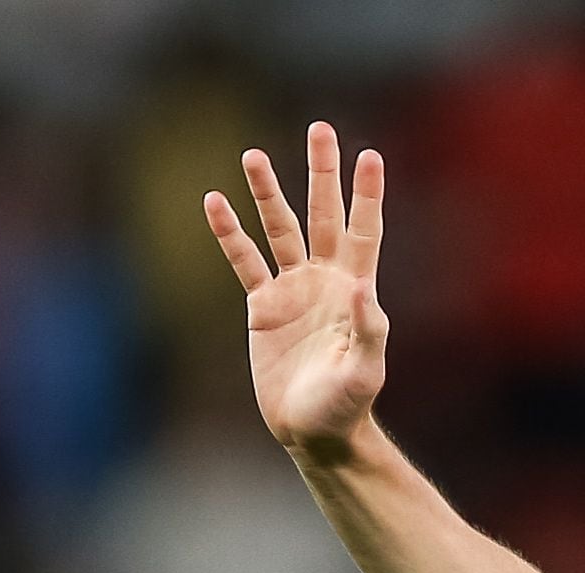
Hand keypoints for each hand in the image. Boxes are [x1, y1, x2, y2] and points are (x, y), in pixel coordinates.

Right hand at [203, 121, 387, 460]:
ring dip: (267, 193)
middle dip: (323, 174)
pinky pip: (244, 262)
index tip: (369, 155)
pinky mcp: (263, 307)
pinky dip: (229, 234)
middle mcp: (325, 281)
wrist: (314, 431)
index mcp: (355, 291)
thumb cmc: (346, 405)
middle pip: (322, 215)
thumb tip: (363, 289)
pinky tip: (215, 203)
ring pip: (278, 230)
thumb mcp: (364, 371)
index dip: (367, 195)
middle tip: (322, 129)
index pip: (364, 232)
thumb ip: (368, 330)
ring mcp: (293, 290)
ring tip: (254, 156)